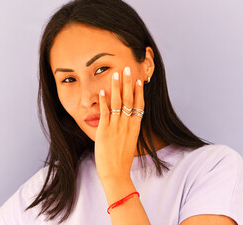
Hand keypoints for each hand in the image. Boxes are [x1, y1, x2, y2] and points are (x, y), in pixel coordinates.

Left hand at [95, 66, 144, 181]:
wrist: (115, 174)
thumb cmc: (122, 160)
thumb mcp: (130, 143)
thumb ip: (129, 131)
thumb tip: (128, 122)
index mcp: (135, 127)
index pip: (139, 105)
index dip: (139, 91)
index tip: (139, 80)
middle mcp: (127, 125)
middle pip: (129, 99)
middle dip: (128, 83)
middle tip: (127, 69)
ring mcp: (116, 127)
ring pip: (117, 102)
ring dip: (117, 87)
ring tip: (116, 74)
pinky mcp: (105, 131)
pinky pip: (105, 112)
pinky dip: (104, 101)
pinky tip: (103, 91)